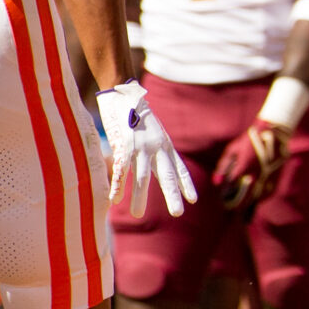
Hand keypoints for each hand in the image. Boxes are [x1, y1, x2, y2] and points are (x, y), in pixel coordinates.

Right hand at [98, 80, 196, 217]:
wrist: (124, 93)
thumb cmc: (137, 112)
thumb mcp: (153, 130)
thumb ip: (155, 147)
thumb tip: (153, 162)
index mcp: (166, 145)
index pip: (179, 168)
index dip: (186, 184)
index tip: (193, 200)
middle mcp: (157, 148)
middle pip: (166, 176)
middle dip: (172, 196)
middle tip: (177, 213)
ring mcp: (141, 147)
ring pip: (141, 177)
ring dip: (139, 198)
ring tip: (138, 215)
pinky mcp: (124, 145)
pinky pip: (122, 170)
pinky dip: (119, 185)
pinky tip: (115, 199)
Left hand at [212, 119, 291, 211]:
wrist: (272, 134)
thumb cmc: (248, 141)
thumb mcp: (232, 150)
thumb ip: (223, 166)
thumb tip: (216, 182)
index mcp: (243, 167)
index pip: (231, 189)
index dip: (226, 198)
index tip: (223, 203)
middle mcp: (255, 175)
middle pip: (244, 198)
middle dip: (236, 207)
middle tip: (231, 211)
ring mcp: (266, 178)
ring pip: (256, 199)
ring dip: (248, 206)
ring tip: (242, 213)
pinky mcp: (275, 179)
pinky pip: (266, 195)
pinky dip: (259, 200)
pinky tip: (254, 202)